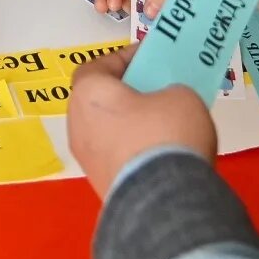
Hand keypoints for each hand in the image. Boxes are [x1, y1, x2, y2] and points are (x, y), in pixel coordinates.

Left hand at [66, 46, 215, 196]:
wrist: (164, 199)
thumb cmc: (165, 133)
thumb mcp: (181, 96)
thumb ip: (169, 91)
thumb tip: (166, 104)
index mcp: (87, 93)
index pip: (97, 66)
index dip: (123, 59)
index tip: (147, 58)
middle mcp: (77, 124)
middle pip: (101, 101)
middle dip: (128, 94)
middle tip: (157, 91)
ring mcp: (87, 159)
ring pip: (109, 131)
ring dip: (132, 124)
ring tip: (165, 123)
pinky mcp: (102, 185)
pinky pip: (117, 156)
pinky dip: (135, 150)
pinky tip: (162, 153)